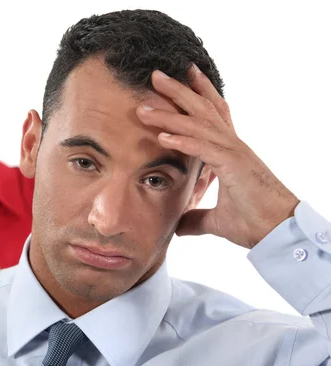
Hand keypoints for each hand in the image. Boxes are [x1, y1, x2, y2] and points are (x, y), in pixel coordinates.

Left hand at [136, 65, 298, 248]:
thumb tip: (179, 227)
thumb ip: (197, 219)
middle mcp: (232, 146)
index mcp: (230, 152)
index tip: (185, 75)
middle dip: (178, 91)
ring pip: (198, 125)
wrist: (280, 232)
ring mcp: (234, 153)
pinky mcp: (233, 166)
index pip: (214, 114)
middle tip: (156, 75)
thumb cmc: (256, 222)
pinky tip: (162, 137)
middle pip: (202, 110)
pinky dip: (183, 141)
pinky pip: (204, 149)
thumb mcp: (218, 220)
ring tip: (144, 107)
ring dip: (169, 115)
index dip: (199, 93)